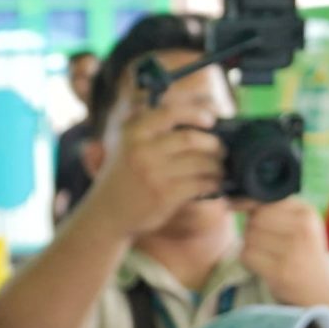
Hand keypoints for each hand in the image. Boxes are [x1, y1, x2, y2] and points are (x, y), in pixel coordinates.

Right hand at [84, 94, 226, 238]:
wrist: (107, 214)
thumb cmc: (123, 177)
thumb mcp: (125, 145)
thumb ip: (147, 128)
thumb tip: (188, 114)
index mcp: (133, 133)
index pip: (170, 113)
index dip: (195, 113)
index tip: (210, 120)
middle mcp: (142, 150)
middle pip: (191, 139)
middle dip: (213, 144)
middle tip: (221, 149)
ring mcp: (154, 173)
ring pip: (200, 163)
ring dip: (217, 166)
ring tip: (220, 168)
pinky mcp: (165, 195)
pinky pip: (200, 184)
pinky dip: (213, 183)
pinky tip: (214, 184)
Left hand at [238, 198, 328, 308]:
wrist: (321, 288)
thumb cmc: (305, 252)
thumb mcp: (301, 223)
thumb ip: (275, 208)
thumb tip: (238, 201)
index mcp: (307, 212)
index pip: (265, 202)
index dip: (258, 213)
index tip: (265, 226)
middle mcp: (302, 229)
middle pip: (256, 219)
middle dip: (252, 229)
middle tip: (266, 243)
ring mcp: (292, 251)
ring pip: (249, 236)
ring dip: (250, 246)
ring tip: (266, 254)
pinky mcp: (280, 271)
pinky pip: (247, 255)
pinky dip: (248, 260)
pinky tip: (262, 265)